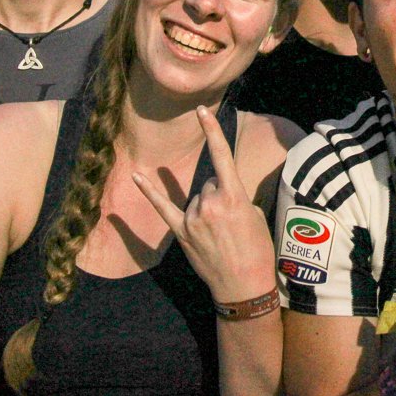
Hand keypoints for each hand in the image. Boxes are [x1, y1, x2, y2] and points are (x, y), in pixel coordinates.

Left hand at [133, 106, 274, 301]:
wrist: (244, 285)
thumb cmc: (257, 249)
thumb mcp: (255, 215)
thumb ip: (235, 196)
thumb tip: (221, 193)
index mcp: (233, 196)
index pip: (221, 155)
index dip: (212, 130)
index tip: (202, 110)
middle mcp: (210, 203)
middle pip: (208, 183)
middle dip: (218, 195)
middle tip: (231, 222)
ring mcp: (193, 218)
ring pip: (196, 198)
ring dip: (206, 209)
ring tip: (220, 234)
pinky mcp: (181, 232)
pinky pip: (163, 207)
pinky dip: (151, 192)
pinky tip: (139, 177)